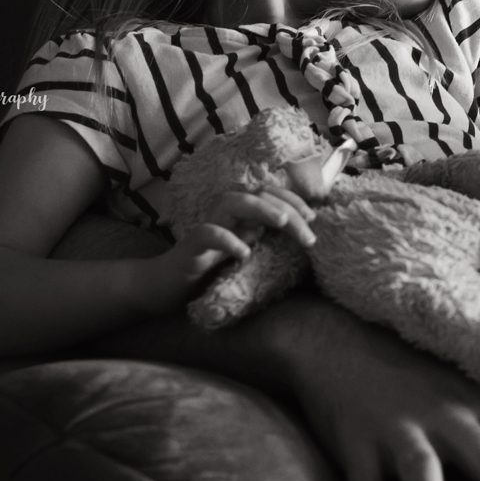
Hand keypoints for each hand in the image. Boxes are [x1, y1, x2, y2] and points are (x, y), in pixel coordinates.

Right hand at [139, 184, 317, 312]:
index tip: (313, 218)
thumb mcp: (245, 251)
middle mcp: (224, 214)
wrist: (166, 286)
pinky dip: (227, 240)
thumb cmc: (210, 269)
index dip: (293, 200)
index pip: (269, 194)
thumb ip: (265, 238)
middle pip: (258, 196)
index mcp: (240, 214)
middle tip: (309, 237)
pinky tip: (245, 253)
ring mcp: (207, 227)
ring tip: (282, 222)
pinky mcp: (190, 246)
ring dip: (260, 209)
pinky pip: (207, 234)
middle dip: (288, 211)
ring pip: (232, 202)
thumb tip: (300, 233)